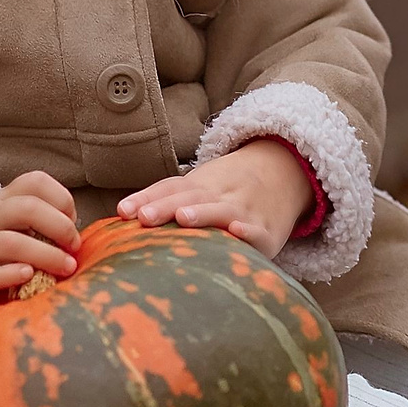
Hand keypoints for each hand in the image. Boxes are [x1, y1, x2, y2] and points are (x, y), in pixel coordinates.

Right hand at [0, 170, 79, 300]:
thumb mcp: (3, 220)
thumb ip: (34, 218)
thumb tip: (74, 233)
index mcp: (0, 200)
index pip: (34, 181)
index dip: (62, 198)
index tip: (72, 221)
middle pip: (27, 208)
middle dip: (61, 227)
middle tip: (74, 248)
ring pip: (12, 243)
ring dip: (47, 255)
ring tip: (66, 268)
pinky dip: (11, 274)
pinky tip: (28, 276)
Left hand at [116, 139, 310, 258]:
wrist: (286, 173)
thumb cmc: (228, 190)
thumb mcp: (200, 187)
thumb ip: (165, 201)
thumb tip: (121, 218)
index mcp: (199, 185)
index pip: (169, 189)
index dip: (146, 198)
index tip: (123, 211)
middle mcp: (219, 194)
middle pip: (189, 198)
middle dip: (165, 207)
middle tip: (143, 217)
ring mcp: (243, 209)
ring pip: (221, 210)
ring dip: (203, 213)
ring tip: (184, 218)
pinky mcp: (266, 230)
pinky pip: (256, 230)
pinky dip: (248, 231)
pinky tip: (238, 233)